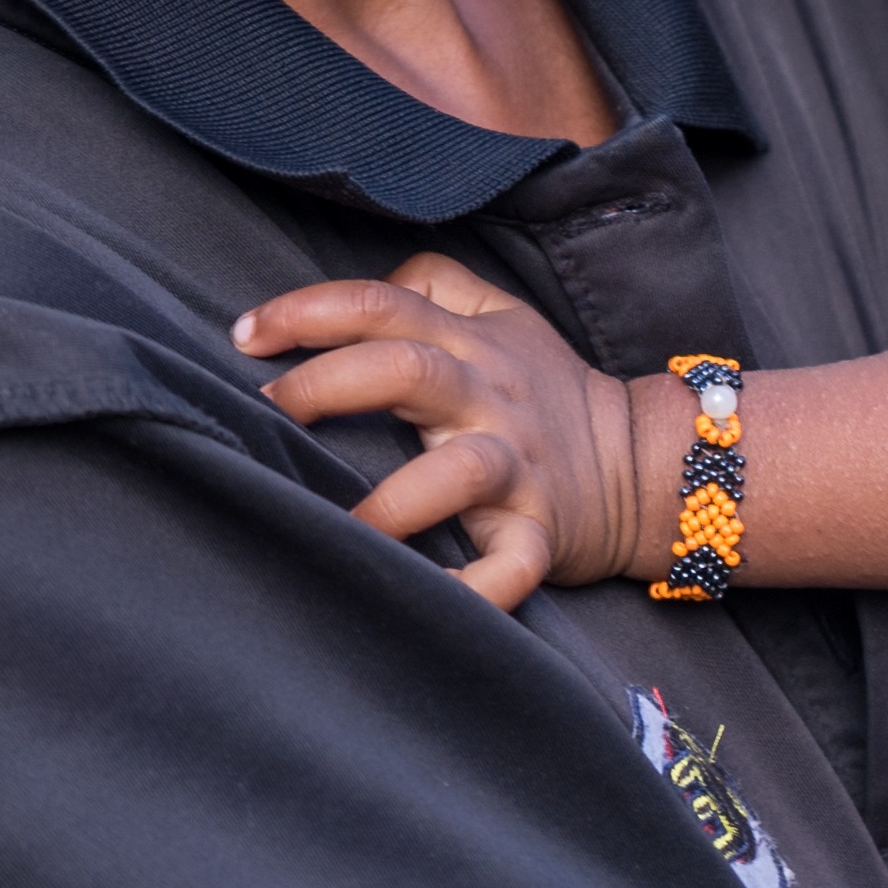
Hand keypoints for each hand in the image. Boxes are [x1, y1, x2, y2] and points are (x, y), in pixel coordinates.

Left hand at [235, 252, 664, 606]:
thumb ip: (430, 285)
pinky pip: (512, 565)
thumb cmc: (546, 390)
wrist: (641, 464)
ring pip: (458, 473)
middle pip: (407, 369)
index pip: (382, 304)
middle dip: (327, 386)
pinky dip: (477, 590)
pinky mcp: (541, 533)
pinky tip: (429, 602)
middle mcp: (490, 398)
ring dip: (394, 504)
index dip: (308, 311)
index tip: (245, 335)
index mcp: (470, 345)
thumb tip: (353, 291)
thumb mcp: (500, 316)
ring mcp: (517, 468)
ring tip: (340, 530)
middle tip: (265, 412)